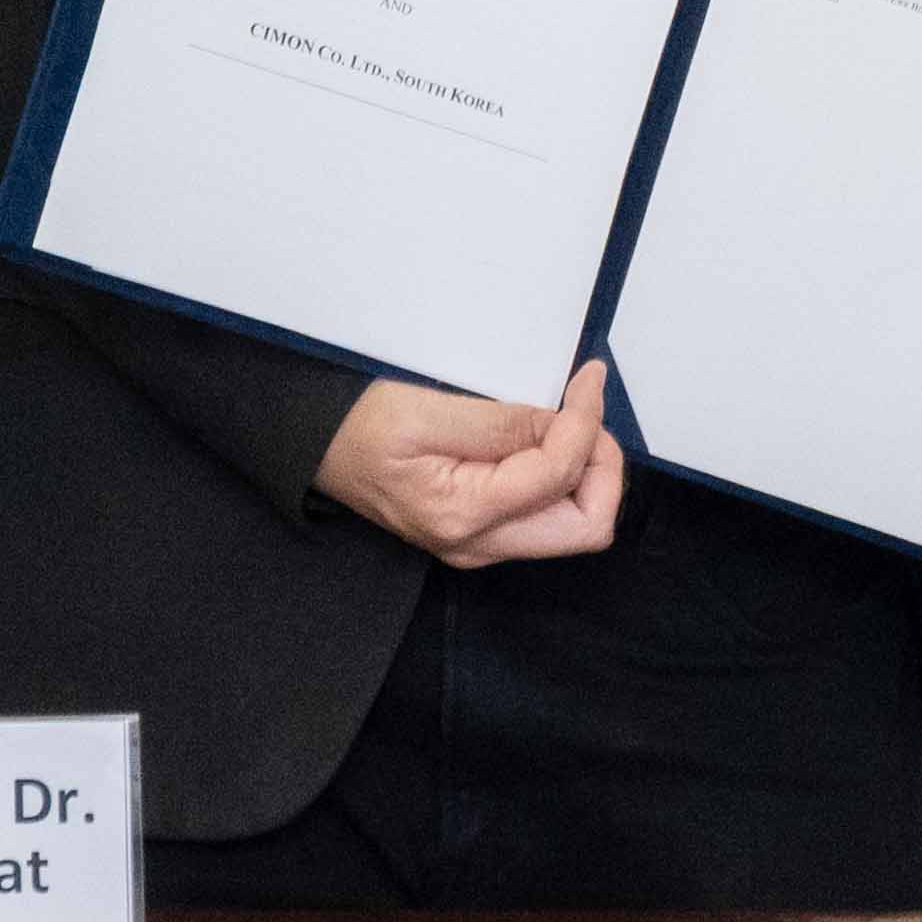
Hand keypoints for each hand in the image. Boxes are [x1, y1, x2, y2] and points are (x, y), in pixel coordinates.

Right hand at [312, 359, 625, 563]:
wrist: (318, 447)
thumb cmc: (359, 427)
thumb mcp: (426, 410)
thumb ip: (501, 423)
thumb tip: (562, 421)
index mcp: (462, 516)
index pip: (560, 475)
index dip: (586, 421)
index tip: (588, 378)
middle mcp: (478, 544)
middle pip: (587, 527)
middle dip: (604, 465)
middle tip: (588, 410)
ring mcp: (482, 542)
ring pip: (574, 522)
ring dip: (586, 468)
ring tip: (569, 415)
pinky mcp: (483, 529)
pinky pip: (548, 513)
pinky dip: (563, 473)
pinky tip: (547, 434)